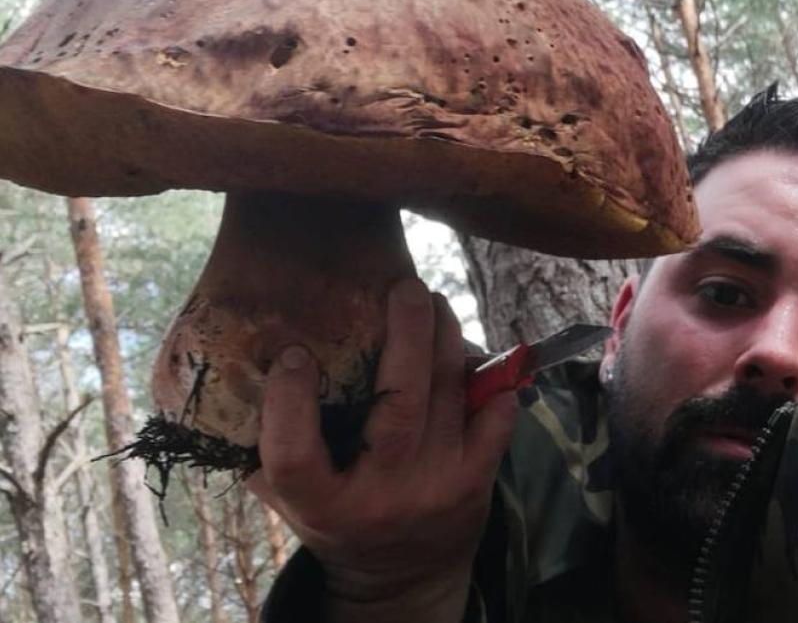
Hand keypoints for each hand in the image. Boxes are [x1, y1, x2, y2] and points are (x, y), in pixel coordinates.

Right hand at [247, 278, 517, 622]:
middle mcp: (383, 497)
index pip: (295, 455)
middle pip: (398, 404)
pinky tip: (471, 347)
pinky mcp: (477, 481)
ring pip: (449, 395)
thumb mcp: (291, 498)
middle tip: (403, 286)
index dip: (288, 401)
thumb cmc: (337, 518)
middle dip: (407, 334)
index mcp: (323, 506)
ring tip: (432, 302)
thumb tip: (235, 361)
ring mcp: (437, 487)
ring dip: (446, 338)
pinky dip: (489, 376)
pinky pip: (495, 415)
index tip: (293, 352)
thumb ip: (264, 444)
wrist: (402, 576)